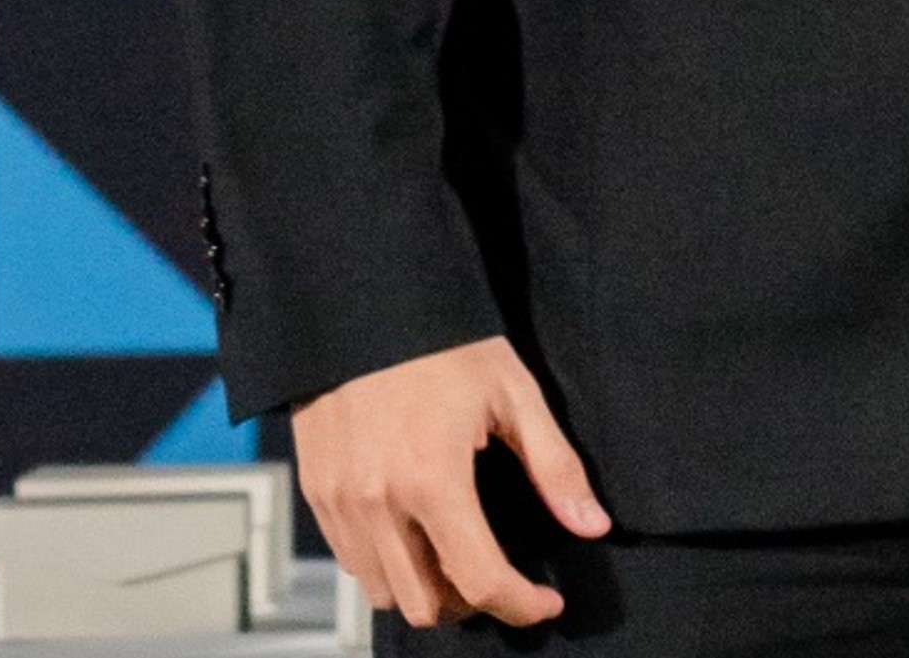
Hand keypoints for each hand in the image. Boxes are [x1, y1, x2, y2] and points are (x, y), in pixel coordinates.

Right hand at [291, 333, 608, 627]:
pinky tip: (415, 534)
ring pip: (383, 592)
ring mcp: (339, 502)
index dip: (521, 605)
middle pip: (425, 605)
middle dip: (472, 605)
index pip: (479, 580)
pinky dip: (386, 566)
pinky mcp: (316, 492)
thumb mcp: (513, 392)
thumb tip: (592, 524)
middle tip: (501, 578)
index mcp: (432, 479)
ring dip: (425, 590)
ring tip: (458, 558)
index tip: (546, 602)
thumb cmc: (442, 341)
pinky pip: (350, 562)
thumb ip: (554, 466)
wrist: (362, 303)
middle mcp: (377, 502)